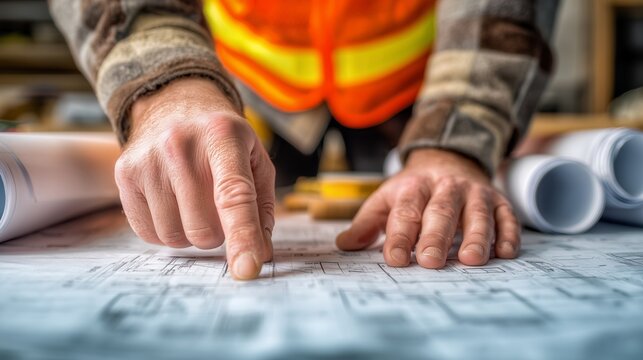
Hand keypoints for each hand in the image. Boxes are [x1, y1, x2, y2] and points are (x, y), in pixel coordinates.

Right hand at [115, 78, 274, 279]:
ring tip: (194, 200)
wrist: (174, 104)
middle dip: (218, 233)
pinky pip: (150, 233)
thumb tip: (260, 254)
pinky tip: (172, 203)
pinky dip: (167, 230)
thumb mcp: (254, 159)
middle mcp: (180, 144)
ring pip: (175, 236)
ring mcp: (148, 159)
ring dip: (191, 232)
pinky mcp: (124, 173)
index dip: (242, 236)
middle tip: (217, 206)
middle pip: (203, 229)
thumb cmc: (222, 140)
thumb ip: (261, 207)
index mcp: (223, 136)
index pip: (233, 195)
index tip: (247, 269)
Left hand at [336, 149, 519, 267]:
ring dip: (477, 236)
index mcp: (414, 187)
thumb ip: (367, 224)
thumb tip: (343, 245)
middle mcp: (445, 188)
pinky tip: (506, 252)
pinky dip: (509, 233)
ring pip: (477, 213)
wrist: (448, 159)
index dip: (400, 235)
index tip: (396, 259)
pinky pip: (507, 216)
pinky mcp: (498, 200)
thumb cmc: (413, 191)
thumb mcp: (387, 200)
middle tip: (431, 262)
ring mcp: (474, 193)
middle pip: (441, 212)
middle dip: (436, 237)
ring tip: (471, 259)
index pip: (405, 212)